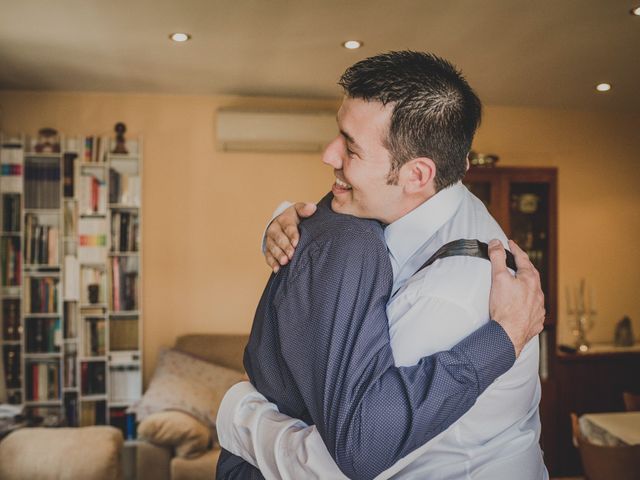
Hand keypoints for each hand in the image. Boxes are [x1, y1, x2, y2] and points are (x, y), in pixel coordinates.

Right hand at [265, 202, 316, 271]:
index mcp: (283, 219)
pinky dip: (272, 263)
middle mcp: (274, 229)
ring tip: (284, 262)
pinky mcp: (268, 249)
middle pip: (279, 238)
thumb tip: (312, 207)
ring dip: (278, 255)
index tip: (296, 243)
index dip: (292, 235)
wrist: (283, 223)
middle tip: (291, 255)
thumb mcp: (299, 210)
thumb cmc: (294, 218)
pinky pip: (268, 256)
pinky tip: (277, 269)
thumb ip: (304, 209)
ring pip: (273, 248)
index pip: (288, 227)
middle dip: (285, 247)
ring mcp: (270, 240)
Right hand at [488, 239, 544, 357]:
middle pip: (532, 274)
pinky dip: (529, 303)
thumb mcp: (498, 278)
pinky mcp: (536, 321)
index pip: (523, 259)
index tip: (510, 243)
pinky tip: (524, 306)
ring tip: (521, 284)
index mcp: (530, 279)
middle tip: (517, 261)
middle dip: (524, 266)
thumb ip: (498, 258)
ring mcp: (539, 308)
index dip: (515, 249)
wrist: (509, 334)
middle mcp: (538, 292)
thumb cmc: (504, 307)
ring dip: (528, 286)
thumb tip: (496, 242)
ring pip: (535, 292)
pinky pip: (535, 309)